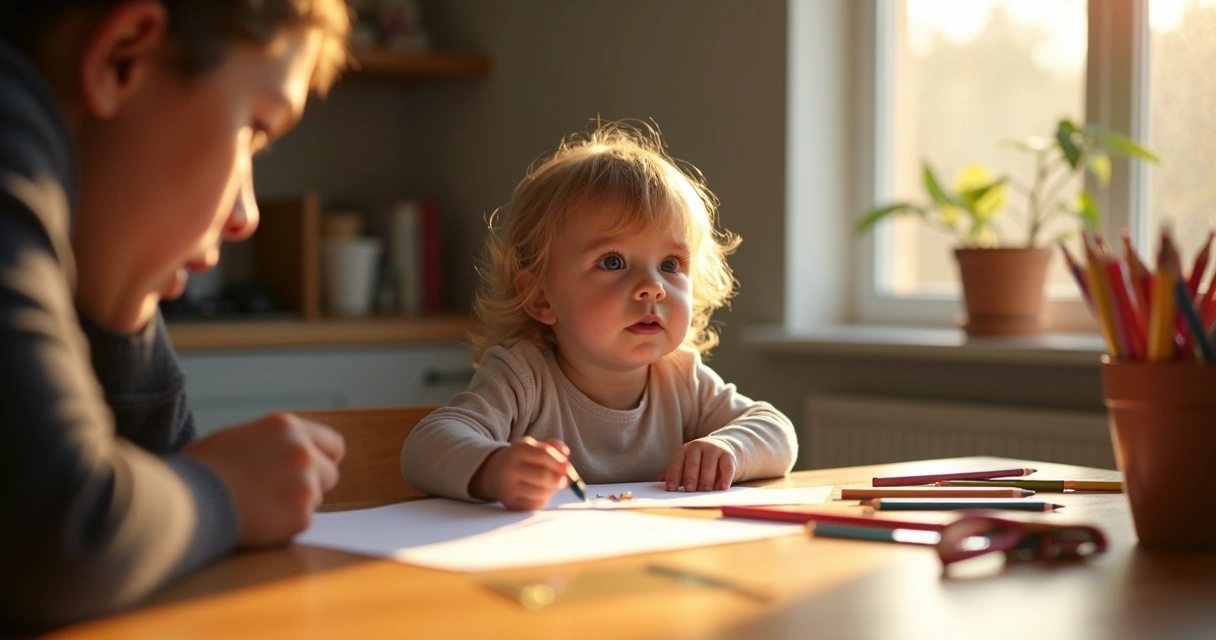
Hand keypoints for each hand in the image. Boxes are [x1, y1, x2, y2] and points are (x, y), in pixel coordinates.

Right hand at [183, 413, 344, 548]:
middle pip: (329, 474)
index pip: (332, 444)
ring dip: (295, 505)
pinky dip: (284, 526)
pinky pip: (302, 522)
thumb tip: (284, 455)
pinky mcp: (300, 516)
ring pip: (315, 500)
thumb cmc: (201, 470)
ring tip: (258, 505)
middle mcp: (302, 451)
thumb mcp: (238, 438)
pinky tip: (257, 520)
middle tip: (279, 494)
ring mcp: (305, 484)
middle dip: (311, 485)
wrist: (185, 501)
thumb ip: (271, 444)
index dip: (323, 459)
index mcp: (286, 427)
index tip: (315, 470)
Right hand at [473, 436, 569, 509]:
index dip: (559, 462)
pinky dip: (544, 499)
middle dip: (558, 479)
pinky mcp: (511, 503)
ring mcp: (508, 488)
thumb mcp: (534, 447)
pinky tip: (541, 493)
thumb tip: (566, 453)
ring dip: (553, 490)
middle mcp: (509, 469)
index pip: (543, 455)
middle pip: (543, 476)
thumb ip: (552, 447)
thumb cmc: (522, 459)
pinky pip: (536, 504)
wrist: (495, 473)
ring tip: (551, 485)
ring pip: (542, 492)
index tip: (568, 467)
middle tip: (565, 481)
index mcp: (517, 450)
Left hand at [659, 438, 735, 491]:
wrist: (720, 448)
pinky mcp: (727, 454)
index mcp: (684, 450)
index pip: (676, 462)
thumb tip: (660, 480)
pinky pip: (726, 467)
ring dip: (706, 480)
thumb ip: (676, 473)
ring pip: (709, 465)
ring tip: (705, 490)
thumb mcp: (685, 465)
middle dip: (690, 477)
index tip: (671, 489)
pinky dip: (725, 478)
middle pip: (692, 463)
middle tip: (690, 490)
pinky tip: (722, 487)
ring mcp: (713, 449)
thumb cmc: (698, 462)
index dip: (673, 476)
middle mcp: (697, 446)